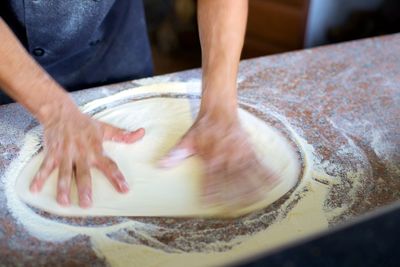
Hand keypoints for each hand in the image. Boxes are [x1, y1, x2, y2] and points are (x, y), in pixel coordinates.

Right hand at [29, 103, 143, 207]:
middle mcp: (81, 154)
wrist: (61, 112)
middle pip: (84, 174)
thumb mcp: (106, 128)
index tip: (124, 189)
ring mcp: (65, 154)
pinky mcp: (52, 153)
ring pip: (64, 174)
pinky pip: (45, 167)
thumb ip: (123, 135)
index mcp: (96, 149)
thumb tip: (141, 133)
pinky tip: (34, 190)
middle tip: (86, 204)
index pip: (109, 166)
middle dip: (85, 189)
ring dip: (63, 188)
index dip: (117, 177)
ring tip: (63, 203)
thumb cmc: (85, 123)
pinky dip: (39, 178)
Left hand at [160, 111, 277, 209]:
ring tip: (257, 201)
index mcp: (212, 156)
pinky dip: (268, 172)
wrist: (219, 109)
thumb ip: (176, 154)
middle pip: (232, 180)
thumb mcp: (187, 139)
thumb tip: (162, 165)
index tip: (208, 202)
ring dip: (253, 188)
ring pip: (249, 174)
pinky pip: (261, 162)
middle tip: (235, 208)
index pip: (211, 178)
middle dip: (234, 195)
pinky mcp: (249, 149)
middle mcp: (228, 156)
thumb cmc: (203, 126)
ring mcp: (241, 153)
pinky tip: (276, 180)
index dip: (209, 191)